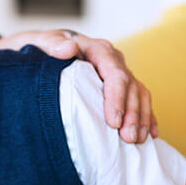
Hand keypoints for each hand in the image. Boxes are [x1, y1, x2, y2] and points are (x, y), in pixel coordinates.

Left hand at [0, 30, 156, 142]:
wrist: (34, 52)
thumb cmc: (34, 49)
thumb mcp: (36, 43)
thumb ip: (50, 44)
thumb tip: (69, 48)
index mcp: (94, 48)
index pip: (113, 72)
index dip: (116, 97)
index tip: (113, 121)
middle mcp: (110, 59)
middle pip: (130, 86)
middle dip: (132, 113)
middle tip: (128, 138)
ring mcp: (115, 73)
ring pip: (138, 94)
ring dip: (141, 118)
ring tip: (138, 141)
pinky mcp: (117, 87)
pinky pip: (138, 100)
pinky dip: (146, 117)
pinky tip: (151, 135)